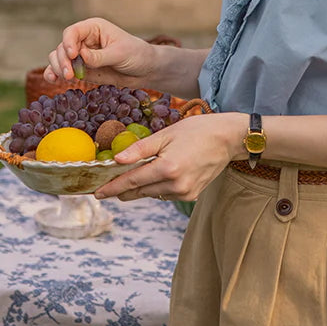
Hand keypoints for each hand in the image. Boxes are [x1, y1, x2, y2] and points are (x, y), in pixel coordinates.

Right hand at [44, 18, 155, 88]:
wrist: (144, 70)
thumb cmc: (136, 55)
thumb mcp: (120, 53)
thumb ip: (100, 56)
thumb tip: (81, 56)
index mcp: (94, 28)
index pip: (72, 32)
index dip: (68, 42)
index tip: (72, 55)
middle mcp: (84, 40)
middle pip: (63, 46)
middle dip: (63, 60)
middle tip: (70, 75)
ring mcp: (81, 55)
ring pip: (59, 58)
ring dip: (58, 68)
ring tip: (68, 78)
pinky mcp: (81, 69)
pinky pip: (62, 69)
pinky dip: (54, 73)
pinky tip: (52, 80)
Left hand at [94, 112, 245, 201]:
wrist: (228, 138)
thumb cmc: (197, 130)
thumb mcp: (166, 134)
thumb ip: (140, 148)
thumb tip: (117, 159)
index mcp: (168, 168)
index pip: (132, 181)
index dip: (113, 187)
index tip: (97, 193)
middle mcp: (176, 185)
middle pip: (140, 191)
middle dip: (122, 189)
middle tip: (106, 186)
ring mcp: (185, 192)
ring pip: (152, 193)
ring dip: (140, 187)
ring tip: (131, 176)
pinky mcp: (191, 195)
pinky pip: (165, 194)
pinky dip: (156, 187)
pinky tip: (156, 175)